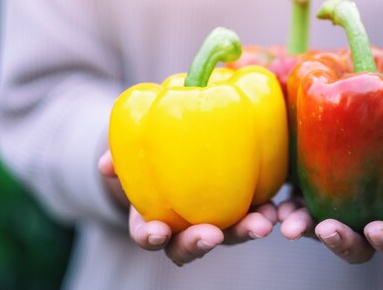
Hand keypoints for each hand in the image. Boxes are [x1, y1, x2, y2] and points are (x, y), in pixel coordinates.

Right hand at [98, 151, 277, 265]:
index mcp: (155, 215)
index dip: (151, 237)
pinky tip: (277, 207)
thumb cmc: (153, 145)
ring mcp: (219, 217)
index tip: (157, 232)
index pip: (148, 234)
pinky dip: (266, 213)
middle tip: (214, 235)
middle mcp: (187, 224)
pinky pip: (256, 212)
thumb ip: (120, 152)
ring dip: (245, 232)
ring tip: (262, 223)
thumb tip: (105, 164)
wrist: (184, 138)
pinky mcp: (245, 203)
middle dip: (202, 243)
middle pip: (193, 243)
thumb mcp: (134, 144)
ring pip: (231, 234)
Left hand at [277, 152, 382, 263]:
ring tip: (289, 222)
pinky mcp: (310, 200)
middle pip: (355, 247)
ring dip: (304, 228)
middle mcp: (363, 226)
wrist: (365, 141)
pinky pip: (296, 212)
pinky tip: (276, 206)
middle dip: (340, 241)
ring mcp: (335, 215)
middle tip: (326, 229)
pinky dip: (285, 211)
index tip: (376, 230)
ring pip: (319, 232)